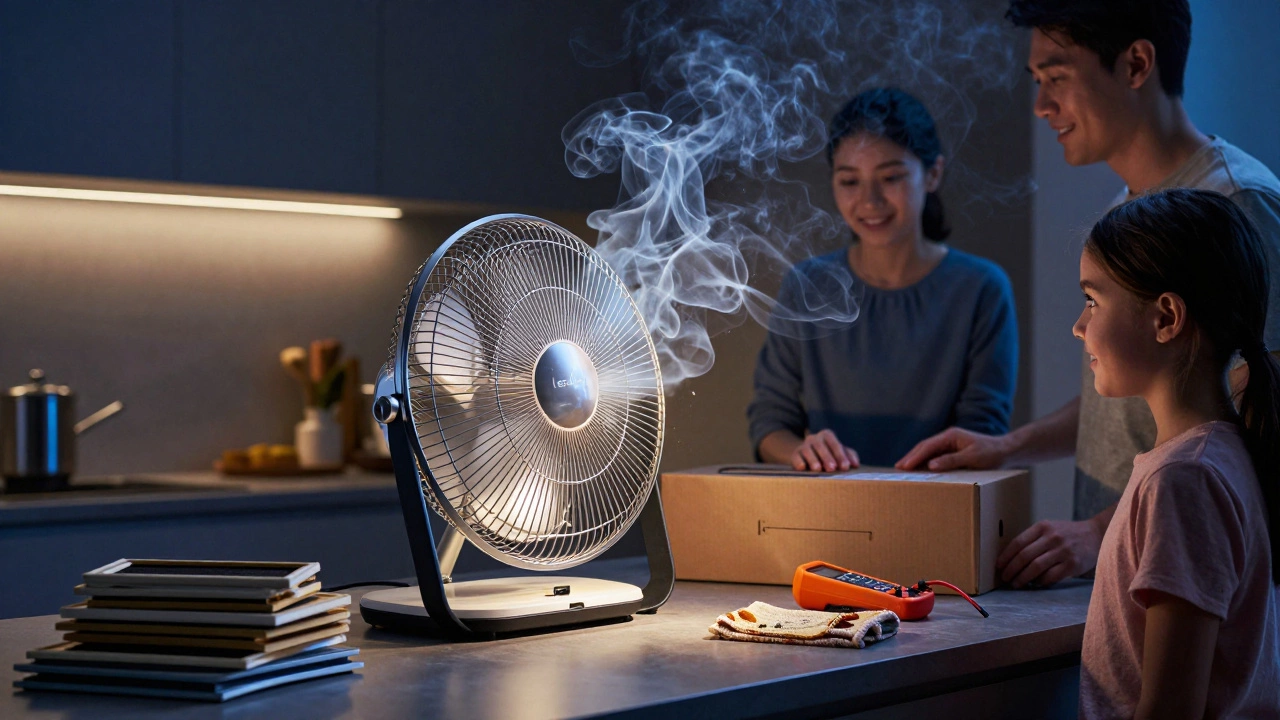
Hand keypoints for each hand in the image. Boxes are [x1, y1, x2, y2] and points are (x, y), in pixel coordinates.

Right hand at [791, 429, 858, 471]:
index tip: (845, 466)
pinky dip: (799, 461)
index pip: (834, 443)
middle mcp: (814, 438)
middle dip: (827, 457)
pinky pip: (796, 456)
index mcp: (827, 435)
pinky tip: (802, 467)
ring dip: (813, 459)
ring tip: (818, 469)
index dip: (840, 455)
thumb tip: (855, 464)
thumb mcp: (839, 452)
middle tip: (832, 468)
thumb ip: (849, 455)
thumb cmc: (828, 454)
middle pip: (820, 446)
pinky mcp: (795, 454)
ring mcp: (803, 445)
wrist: (807, 455)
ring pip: (807, 450)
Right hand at [894, 427, 1012, 470]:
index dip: (914, 457)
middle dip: (911, 457)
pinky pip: (935, 455)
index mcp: (951, 436)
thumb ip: (951, 460)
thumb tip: (931, 465)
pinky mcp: (954, 450)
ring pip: (928, 451)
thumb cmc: (992, 454)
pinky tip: (920, 469)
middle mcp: (948, 437)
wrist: (1006, 451)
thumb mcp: (972, 458)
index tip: (903, 466)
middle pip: (924, 447)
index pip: (928, 446)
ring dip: (916, 459)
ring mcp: (950, 443)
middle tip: (898, 467)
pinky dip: (926, 461)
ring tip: (904, 468)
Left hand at [995, 519, 1103, 587]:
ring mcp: (1063, 551)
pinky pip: (1051, 577)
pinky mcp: (1073, 564)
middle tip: (1005, 578)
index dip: (1006, 556)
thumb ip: (1033, 539)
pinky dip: (1040, 582)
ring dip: (1022, 578)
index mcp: (1043, 526)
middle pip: (1024, 556)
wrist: (1096, 535)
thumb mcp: (1050, 529)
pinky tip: (1035, 583)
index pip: (1018, 542)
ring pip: (1036, 567)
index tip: (998, 566)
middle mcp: (1052, 537)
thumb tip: (1010, 559)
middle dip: (1011, 570)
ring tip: (1016, 584)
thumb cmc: (1067, 534)